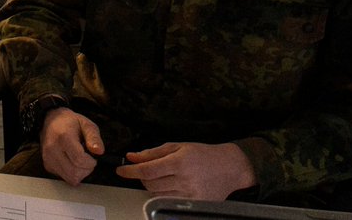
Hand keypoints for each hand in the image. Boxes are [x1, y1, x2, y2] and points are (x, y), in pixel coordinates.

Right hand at [40, 107, 104, 185]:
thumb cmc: (69, 122)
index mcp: (63, 137)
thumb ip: (94, 137)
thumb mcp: (86, 124)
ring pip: (70, 178)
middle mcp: (52, 149)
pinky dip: (72, 174)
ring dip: (80, 174)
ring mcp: (48, 159)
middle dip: (87, 169)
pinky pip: (64, 178)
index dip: (91, 162)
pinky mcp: (48, 165)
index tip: (92, 157)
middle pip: (74, 172)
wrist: (50, 121)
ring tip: (80, 161)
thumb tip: (99, 151)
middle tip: (88, 160)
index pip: (79, 159)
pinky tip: (72, 163)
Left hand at [116, 142, 256, 199]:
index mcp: (179, 162)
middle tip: (145, 170)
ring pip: (157, 194)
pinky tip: (168, 185)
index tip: (121, 170)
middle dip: (141, 177)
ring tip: (161, 176)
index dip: (130, 171)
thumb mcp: (177, 147)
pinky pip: (168, 201)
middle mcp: (185, 180)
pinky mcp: (194, 203)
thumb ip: (152, 152)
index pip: (147, 170)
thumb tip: (132, 157)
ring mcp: (190, 194)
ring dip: (151, 185)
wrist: (230, 168)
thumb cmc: (203, 154)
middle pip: (149, 184)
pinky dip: (162, 193)